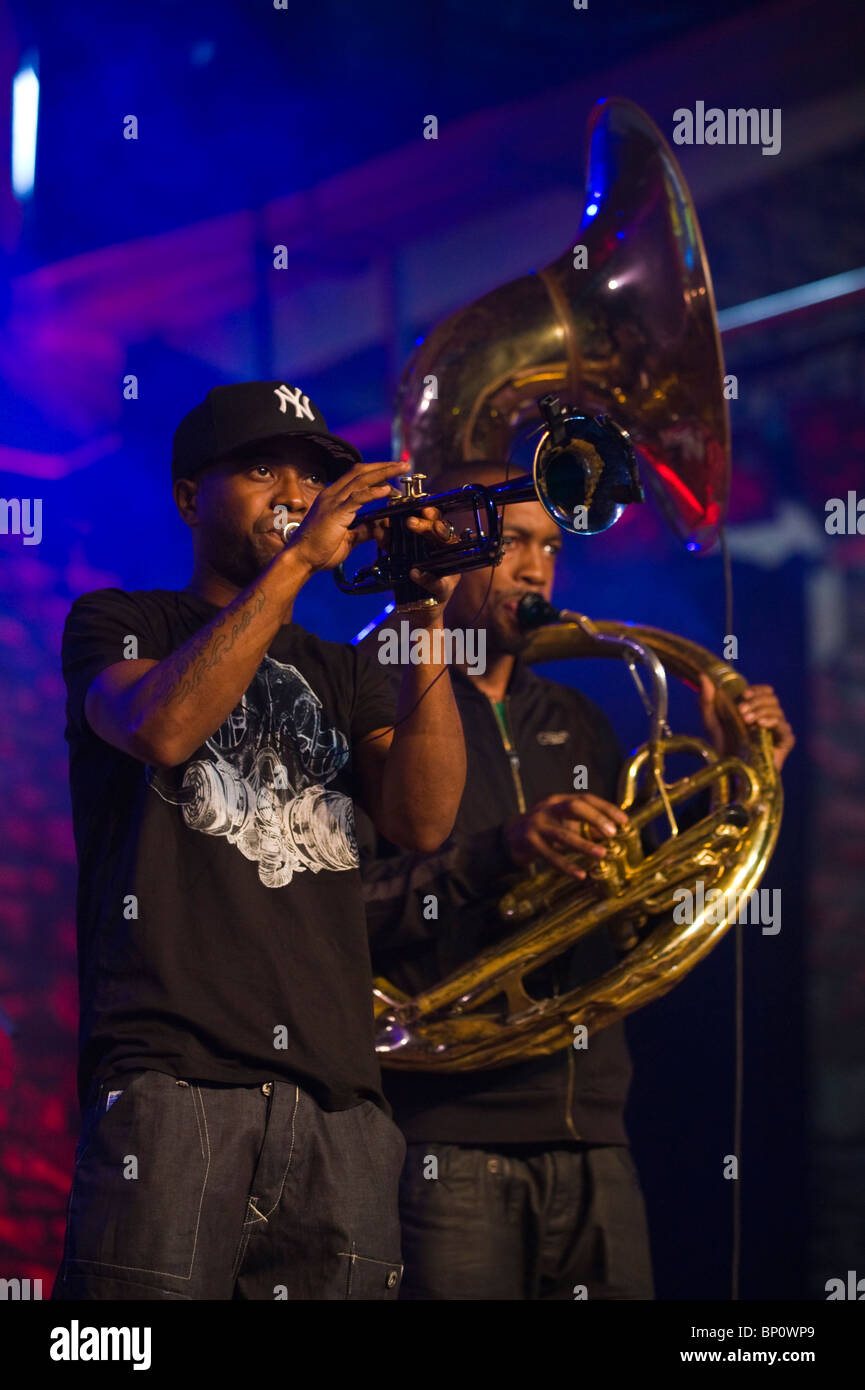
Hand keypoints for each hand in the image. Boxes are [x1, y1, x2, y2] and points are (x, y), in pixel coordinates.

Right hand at [281, 461, 410, 571]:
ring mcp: (333, 502)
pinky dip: (373, 492)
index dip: (377, 472)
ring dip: (384, 473)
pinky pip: (357, 498)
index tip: (394, 473)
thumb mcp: (348, 538)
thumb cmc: (320, 550)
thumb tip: (379, 526)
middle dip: (384, 466)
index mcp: (333, 498)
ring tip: (401, 469)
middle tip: (403, 464)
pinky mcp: (335, 513)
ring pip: (361, 480)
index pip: (357, 477)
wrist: (301, 559)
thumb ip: (363, 529)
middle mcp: (332, 495)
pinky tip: (387, 490)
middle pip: (361, 472)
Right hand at [364, 502, 463, 608]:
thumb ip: (433, 583)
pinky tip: (379, 533)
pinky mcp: (399, 552)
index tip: (434, 525)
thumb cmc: (437, 598)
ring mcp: (415, 546)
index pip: (446, 534)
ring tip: (389, 522)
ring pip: (408, 530)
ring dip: (398, 523)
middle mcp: (433, 543)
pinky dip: (385, 536)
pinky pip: (392, 541)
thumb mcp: (440, 592)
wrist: (421, 608)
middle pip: (428, 526)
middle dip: (420, 523)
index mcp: (449, 550)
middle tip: (409, 522)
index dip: (440, 526)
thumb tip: (416, 573)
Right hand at [503, 793, 628, 879]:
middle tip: (612, 833)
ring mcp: (537, 825)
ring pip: (562, 834)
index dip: (606, 808)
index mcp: (559, 801)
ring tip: (601, 854)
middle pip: (574, 807)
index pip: (585, 798)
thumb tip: (614, 834)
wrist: (511, 838)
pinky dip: (566, 866)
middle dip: (595, 818)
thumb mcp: (565, 823)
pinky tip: (581, 875)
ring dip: (583, 845)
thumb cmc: (545, 830)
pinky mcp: (530, 843)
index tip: (624, 821)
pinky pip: (550, 856)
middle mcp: (548, 808)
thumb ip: (586, 827)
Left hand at [698, 674, 794, 772]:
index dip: (757, 690)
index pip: (765, 691)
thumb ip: (707, 700)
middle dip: (756, 701)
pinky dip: (773, 722)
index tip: (744, 695)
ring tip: (746, 722)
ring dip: (761, 711)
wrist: (729, 772)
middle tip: (741, 712)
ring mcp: (777, 730)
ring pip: (778, 710)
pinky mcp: (784, 742)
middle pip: (772, 698)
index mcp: (755, 710)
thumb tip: (703, 676)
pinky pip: (784, 727)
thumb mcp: (711, 722)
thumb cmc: (722, 748)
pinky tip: (761, 726)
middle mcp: (768, 718)